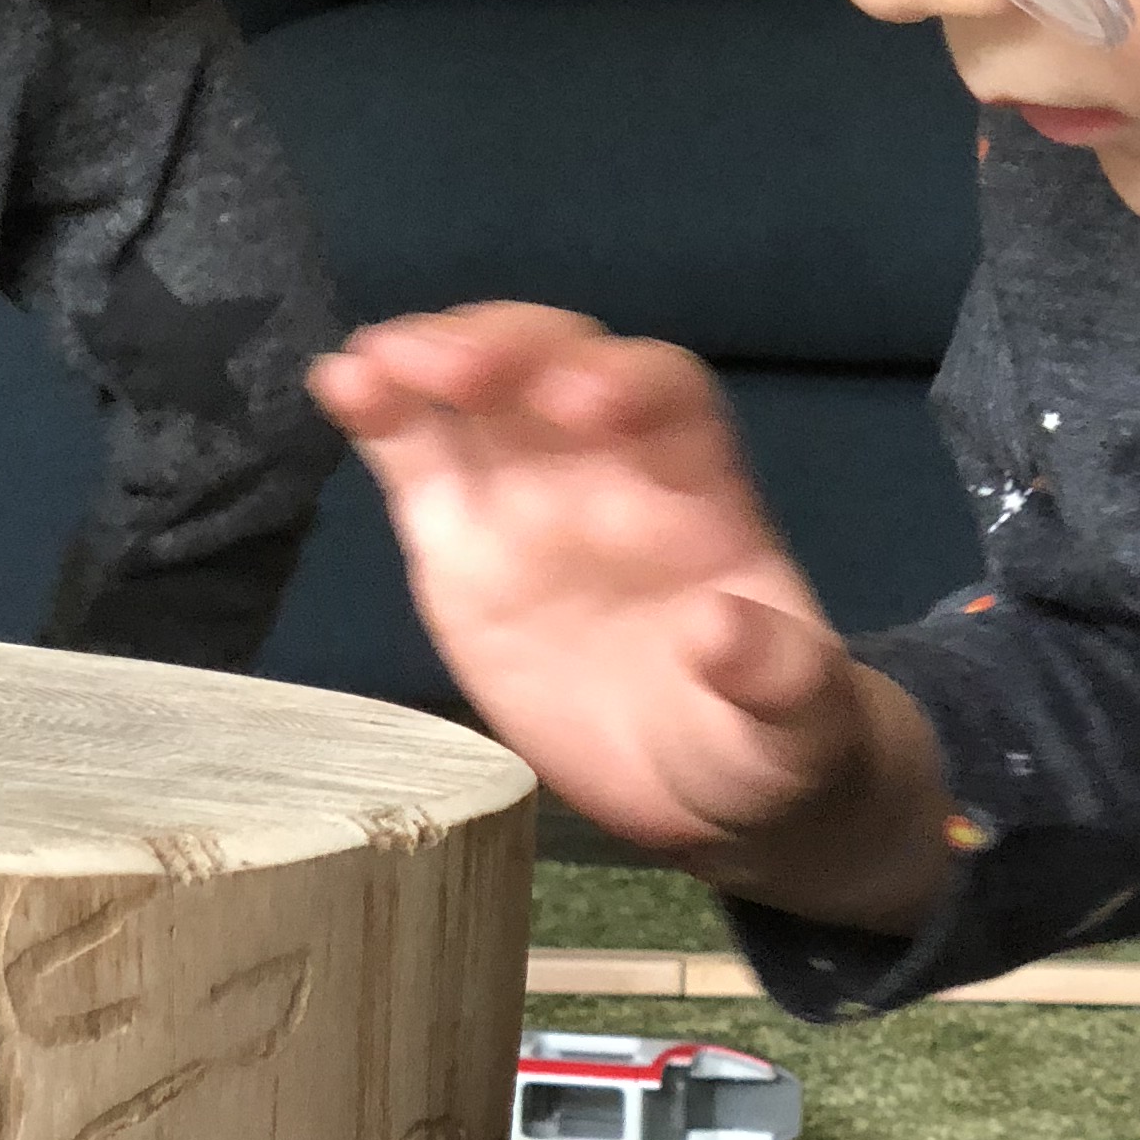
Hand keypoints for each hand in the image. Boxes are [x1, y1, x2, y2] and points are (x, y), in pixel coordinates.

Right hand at [313, 306, 953, 924]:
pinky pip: (419, 455)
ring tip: (374, 367)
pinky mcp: (462, 536)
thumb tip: (724, 633)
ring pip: (480, 391)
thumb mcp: (799, 731)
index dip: (629, 383)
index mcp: (702, 490)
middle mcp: (611, 462)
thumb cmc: (763, 741)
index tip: (589, 402)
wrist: (698, 788)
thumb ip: (781, 682)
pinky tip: (340, 384)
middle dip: (514, 352)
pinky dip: (380, 413)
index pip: (670, 398)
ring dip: (431, 359)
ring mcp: (530, 491)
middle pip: (562, 362)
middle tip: (459, 372)